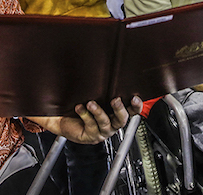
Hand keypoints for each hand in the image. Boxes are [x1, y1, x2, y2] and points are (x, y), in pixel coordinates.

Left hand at [28, 96, 142, 144]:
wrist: (65, 119)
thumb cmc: (83, 106)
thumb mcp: (96, 96)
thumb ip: (104, 88)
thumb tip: (107, 67)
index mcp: (117, 115)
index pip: (132, 111)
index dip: (136, 106)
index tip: (134, 98)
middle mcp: (111, 124)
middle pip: (122, 120)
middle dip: (119, 109)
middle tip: (115, 100)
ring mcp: (101, 132)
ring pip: (105, 123)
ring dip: (98, 112)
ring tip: (91, 103)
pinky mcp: (90, 136)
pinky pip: (90, 125)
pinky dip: (85, 115)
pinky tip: (79, 107)